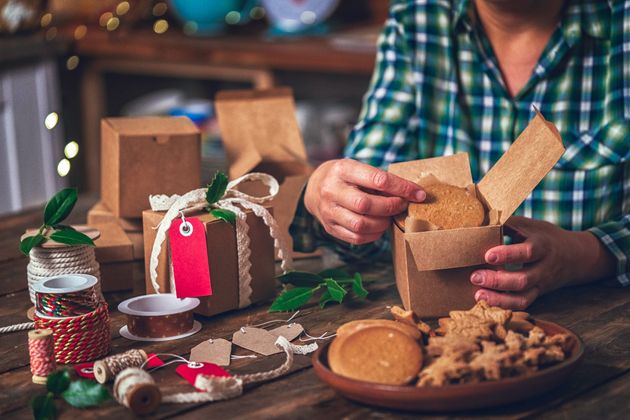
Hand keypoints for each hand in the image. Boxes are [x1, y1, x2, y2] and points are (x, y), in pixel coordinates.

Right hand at [304, 159, 425, 244]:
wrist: (315, 188)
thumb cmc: (346, 177)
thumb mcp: (359, 169)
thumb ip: (380, 180)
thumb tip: (412, 194)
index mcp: (343, 169)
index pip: (377, 180)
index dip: (402, 188)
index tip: (419, 194)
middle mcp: (332, 190)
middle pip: (366, 204)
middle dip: (391, 207)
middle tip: (402, 205)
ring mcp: (329, 211)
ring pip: (361, 224)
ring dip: (382, 223)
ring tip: (388, 217)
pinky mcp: (330, 227)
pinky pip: (356, 237)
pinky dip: (373, 235)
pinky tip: (378, 227)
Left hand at [471, 216, 615, 309]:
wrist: (575, 256)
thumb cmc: (543, 236)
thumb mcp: (529, 225)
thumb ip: (507, 224)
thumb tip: (480, 220)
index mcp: (543, 246)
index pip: (528, 252)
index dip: (508, 255)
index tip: (488, 255)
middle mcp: (544, 268)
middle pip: (523, 280)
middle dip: (498, 280)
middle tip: (475, 276)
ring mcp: (541, 284)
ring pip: (523, 297)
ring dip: (499, 299)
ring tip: (478, 294)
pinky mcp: (537, 294)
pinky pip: (522, 304)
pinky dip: (504, 305)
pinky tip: (486, 301)